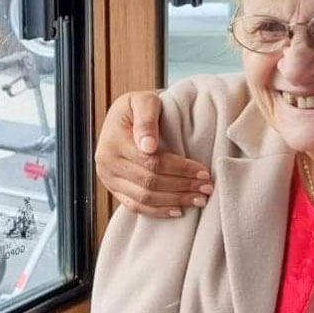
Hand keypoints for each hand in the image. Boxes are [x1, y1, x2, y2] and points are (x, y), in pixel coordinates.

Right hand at [95, 91, 212, 216]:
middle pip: (150, 182)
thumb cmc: (138, 106)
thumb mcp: (143, 101)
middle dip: (182, 187)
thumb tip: (148, 146)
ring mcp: (108, 179)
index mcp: (114, 141)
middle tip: (207, 188)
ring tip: (199, 199)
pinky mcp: (113, 189)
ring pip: (145, 198)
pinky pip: (135, 206)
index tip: (203, 172)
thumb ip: (147, 119)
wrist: (124, 114)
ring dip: (175, 201)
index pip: (152, 162)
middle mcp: (107, 163)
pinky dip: (158, 211)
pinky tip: (177, 210)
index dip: (180, 169)